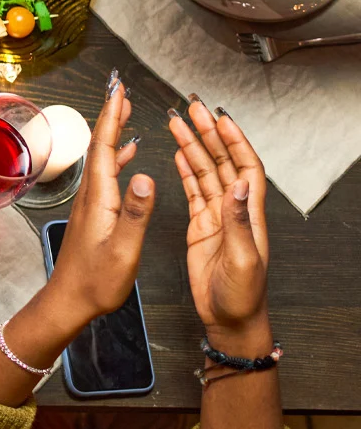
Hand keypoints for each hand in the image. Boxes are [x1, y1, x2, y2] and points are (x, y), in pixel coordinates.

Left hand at [44, 73, 155, 324]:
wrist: (70, 300)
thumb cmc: (97, 281)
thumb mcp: (124, 250)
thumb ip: (135, 213)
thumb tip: (144, 175)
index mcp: (99, 199)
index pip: (104, 148)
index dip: (111, 117)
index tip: (119, 90)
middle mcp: (91, 195)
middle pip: (99, 146)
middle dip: (111, 115)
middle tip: (120, 88)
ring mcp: (91, 203)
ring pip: (101, 158)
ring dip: (113, 132)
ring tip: (125, 111)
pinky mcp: (94, 213)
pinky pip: (106, 175)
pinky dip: (117, 157)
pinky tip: (128, 155)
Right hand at [169, 97, 269, 337]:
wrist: (229, 319)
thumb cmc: (242, 296)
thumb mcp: (243, 260)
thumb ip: (240, 222)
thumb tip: (240, 186)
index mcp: (249, 215)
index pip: (245, 168)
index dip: (236, 142)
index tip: (221, 119)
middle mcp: (234, 211)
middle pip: (223, 163)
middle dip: (210, 134)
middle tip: (194, 109)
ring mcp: (216, 217)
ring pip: (205, 173)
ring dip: (194, 147)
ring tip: (178, 123)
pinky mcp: (200, 226)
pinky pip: (194, 191)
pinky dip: (186, 170)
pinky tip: (179, 155)